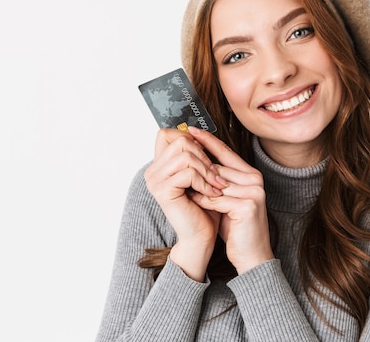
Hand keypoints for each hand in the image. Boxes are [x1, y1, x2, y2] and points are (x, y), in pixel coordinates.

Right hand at [144, 128, 226, 280]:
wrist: (201, 237)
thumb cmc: (205, 208)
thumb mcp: (202, 176)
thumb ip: (196, 155)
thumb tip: (200, 132)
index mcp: (160, 165)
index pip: (167, 133)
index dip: (190, 139)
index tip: (206, 155)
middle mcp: (153, 171)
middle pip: (180, 140)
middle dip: (204, 155)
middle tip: (216, 174)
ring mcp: (155, 181)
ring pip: (186, 155)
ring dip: (207, 169)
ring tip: (216, 185)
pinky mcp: (163, 191)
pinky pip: (188, 172)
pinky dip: (204, 181)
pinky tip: (212, 193)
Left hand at [187, 126, 273, 274]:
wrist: (253, 255)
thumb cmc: (237, 227)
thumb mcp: (227, 199)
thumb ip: (217, 182)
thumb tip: (196, 163)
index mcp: (251, 175)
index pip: (226, 152)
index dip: (207, 141)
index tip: (190, 131)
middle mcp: (255, 180)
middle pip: (217, 168)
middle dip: (197, 169)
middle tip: (177, 161)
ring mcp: (253, 192)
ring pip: (214, 183)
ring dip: (197, 187)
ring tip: (181, 185)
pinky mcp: (247, 206)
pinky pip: (216, 199)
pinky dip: (203, 201)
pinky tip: (192, 201)